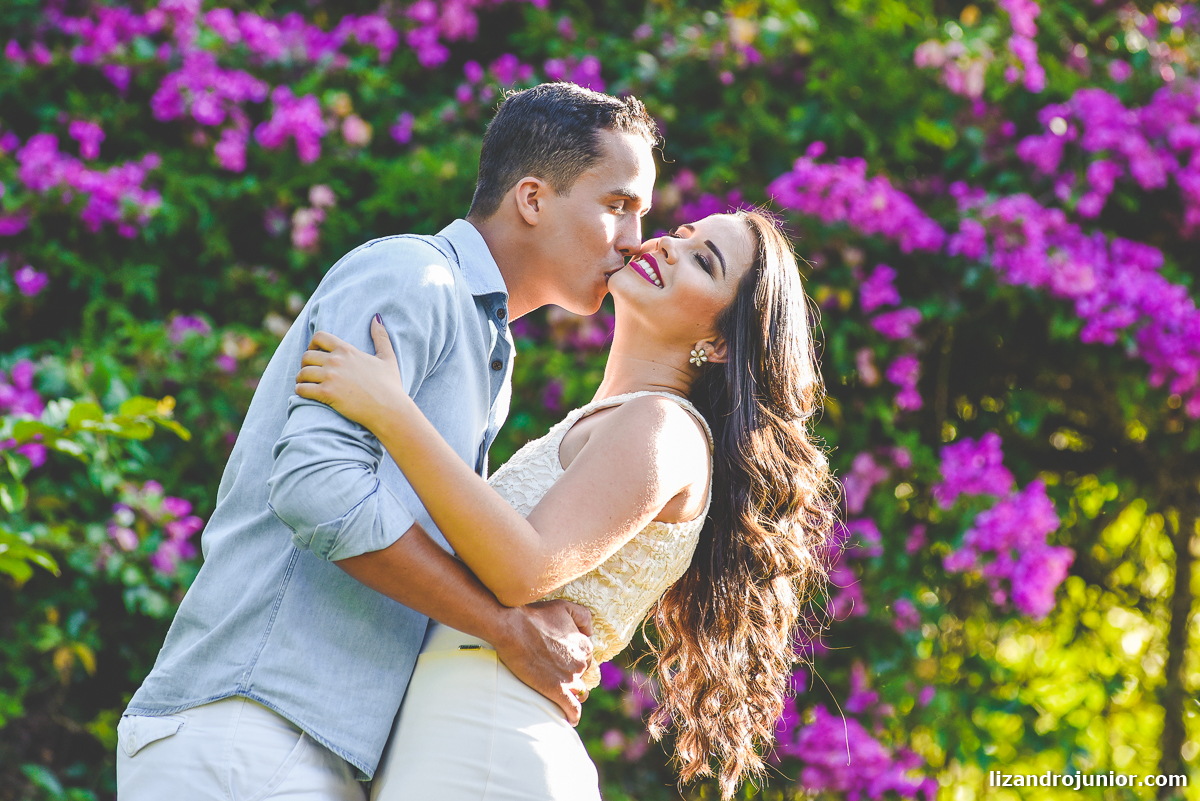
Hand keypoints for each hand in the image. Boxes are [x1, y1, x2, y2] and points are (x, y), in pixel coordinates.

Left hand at [295, 314, 407, 429]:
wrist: (390, 409)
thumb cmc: (390, 386)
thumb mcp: (387, 358)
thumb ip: (381, 337)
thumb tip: (376, 318)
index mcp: (347, 350)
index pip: (319, 337)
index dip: (312, 344)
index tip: (314, 353)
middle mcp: (336, 361)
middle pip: (307, 356)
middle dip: (305, 364)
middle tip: (310, 373)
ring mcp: (330, 377)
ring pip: (302, 373)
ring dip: (301, 379)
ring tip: (306, 384)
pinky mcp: (326, 394)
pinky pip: (302, 389)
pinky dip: (300, 391)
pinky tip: (306, 393)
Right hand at [492, 600, 593, 725]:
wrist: (511, 628)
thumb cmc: (535, 616)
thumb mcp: (565, 607)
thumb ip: (584, 617)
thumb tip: (590, 632)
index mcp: (584, 644)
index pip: (586, 656)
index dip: (574, 656)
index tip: (562, 657)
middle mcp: (581, 662)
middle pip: (582, 673)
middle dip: (572, 673)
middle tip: (555, 670)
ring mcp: (570, 678)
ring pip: (579, 690)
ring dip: (574, 692)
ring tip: (563, 693)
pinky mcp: (556, 690)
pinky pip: (572, 708)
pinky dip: (573, 714)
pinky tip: (571, 719)